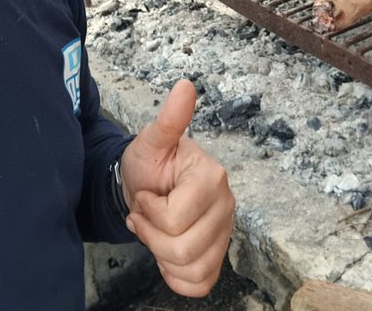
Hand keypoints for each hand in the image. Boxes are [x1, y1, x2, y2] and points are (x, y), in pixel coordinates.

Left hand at [119, 79, 235, 295]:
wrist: (145, 186)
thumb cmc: (148, 164)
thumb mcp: (150, 142)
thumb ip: (169, 119)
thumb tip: (185, 85)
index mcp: (212, 178)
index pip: (175, 219)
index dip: (149, 212)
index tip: (146, 194)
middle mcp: (226, 206)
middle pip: (183, 250)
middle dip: (152, 235)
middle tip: (146, 214)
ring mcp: (225, 233)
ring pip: (191, 270)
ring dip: (162, 256)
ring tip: (157, 230)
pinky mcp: (219, 255)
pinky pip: (199, 285)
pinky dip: (177, 276)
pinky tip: (168, 252)